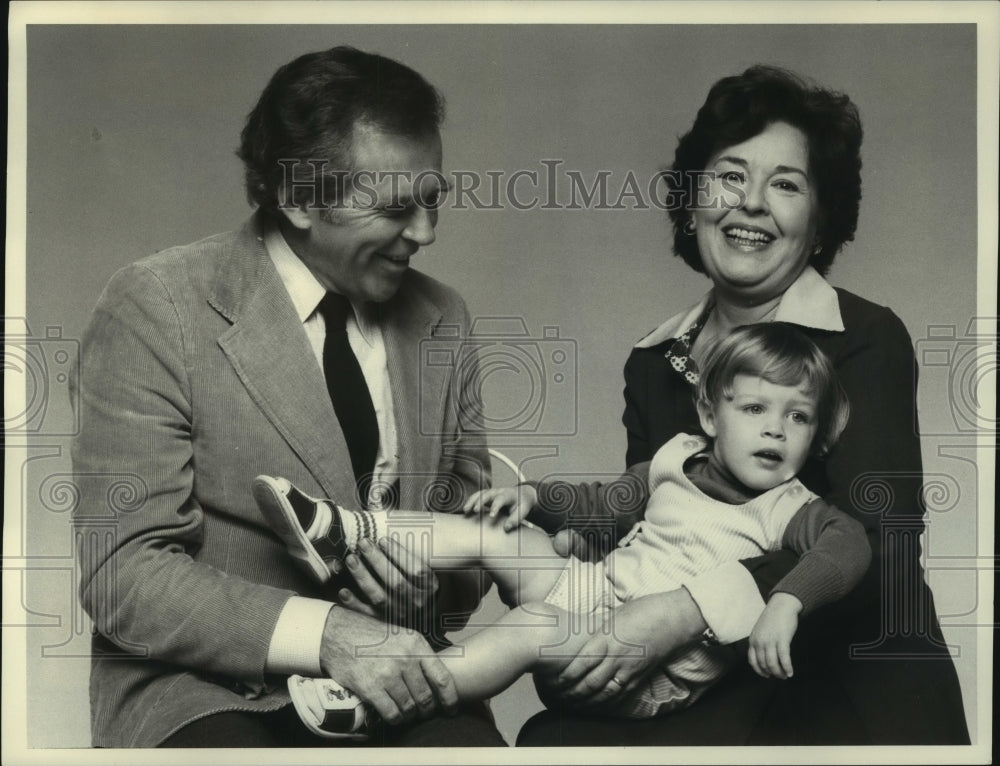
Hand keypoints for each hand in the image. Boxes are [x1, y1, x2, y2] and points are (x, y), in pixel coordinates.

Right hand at [319, 606, 457, 725]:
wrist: (339, 633)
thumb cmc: (372, 635)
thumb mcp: (402, 635)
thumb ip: (420, 654)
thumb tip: (437, 678)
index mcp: (416, 644)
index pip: (442, 678)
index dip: (450, 698)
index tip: (451, 709)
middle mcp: (405, 658)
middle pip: (426, 697)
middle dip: (427, 710)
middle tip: (424, 712)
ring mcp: (387, 673)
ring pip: (410, 708)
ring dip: (410, 715)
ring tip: (408, 713)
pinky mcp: (370, 687)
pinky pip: (391, 713)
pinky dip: (396, 719)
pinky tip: (394, 715)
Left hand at [337, 536, 438, 626]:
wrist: (424, 612)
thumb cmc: (422, 583)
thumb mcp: (427, 568)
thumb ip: (413, 553)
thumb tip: (389, 527)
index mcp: (430, 586)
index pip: (416, 570)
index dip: (399, 554)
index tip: (383, 539)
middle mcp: (416, 602)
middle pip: (396, 582)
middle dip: (377, 561)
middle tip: (363, 543)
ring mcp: (399, 613)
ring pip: (379, 596)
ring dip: (363, 577)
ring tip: (351, 559)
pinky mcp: (384, 622)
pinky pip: (367, 614)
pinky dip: (354, 604)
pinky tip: (343, 591)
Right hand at [463, 485, 536, 531]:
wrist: (522, 495)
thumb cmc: (522, 505)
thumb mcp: (523, 511)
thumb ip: (515, 519)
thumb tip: (506, 528)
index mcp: (509, 494)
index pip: (501, 499)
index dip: (495, 506)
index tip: (491, 516)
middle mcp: (499, 491)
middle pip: (487, 494)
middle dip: (480, 501)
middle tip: (474, 511)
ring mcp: (491, 492)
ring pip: (479, 493)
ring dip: (472, 501)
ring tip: (465, 511)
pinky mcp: (487, 495)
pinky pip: (476, 496)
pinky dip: (470, 501)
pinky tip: (465, 510)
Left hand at [537, 589, 706, 707]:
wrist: (673, 618)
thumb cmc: (643, 610)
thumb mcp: (614, 615)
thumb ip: (598, 630)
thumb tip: (580, 636)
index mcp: (608, 638)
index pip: (582, 662)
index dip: (566, 675)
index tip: (553, 679)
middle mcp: (617, 656)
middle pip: (590, 682)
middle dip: (572, 692)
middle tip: (556, 696)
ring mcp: (630, 668)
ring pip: (604, 692)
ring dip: (586, 700)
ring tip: (571, 704)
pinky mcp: (640, 676)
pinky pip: (620, 694)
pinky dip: (606, 702)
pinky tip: (595, 705)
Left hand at [748, 592, 801, 679]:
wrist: (782, 605)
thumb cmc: (773, 618)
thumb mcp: (760, 630)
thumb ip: (759, 642)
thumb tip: (763, 658)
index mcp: (753, 640)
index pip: (753, 661)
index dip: (760, 671)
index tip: (767, 675)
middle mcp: (760, 642)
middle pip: (764, 664)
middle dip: (772, 673)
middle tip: (780, 676)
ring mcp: (770, 641)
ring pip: (773, 664)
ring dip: (780, 672)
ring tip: (785, 675)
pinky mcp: (782, 640)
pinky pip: (784, 658)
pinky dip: (787, 667)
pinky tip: (791, 672)